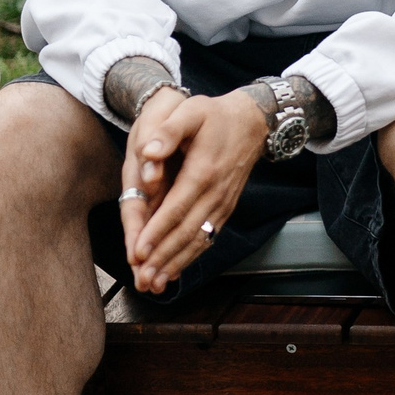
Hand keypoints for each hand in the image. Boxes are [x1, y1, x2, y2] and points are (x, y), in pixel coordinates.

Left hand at [124, 93, 265, 292]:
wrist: (254, 122)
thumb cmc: (216, 115)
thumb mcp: (191, 112)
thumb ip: (168, 131)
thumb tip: (147, 152)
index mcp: (203, 172)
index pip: (176, 209)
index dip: (157, 232)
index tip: (139, 252)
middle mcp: (216, 194)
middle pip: (187, 232)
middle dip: (163, 257)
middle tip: (142, 278)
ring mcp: (223, 203)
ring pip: (199, 239)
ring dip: (176, 262)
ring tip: (156, 282)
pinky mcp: (225, 208)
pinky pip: (208, 236)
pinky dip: (191, 256)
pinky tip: (176, 269)